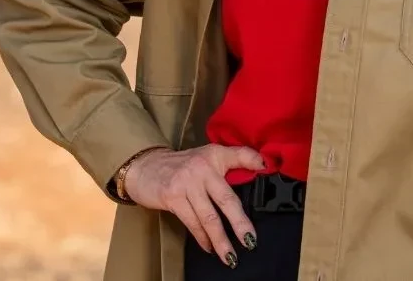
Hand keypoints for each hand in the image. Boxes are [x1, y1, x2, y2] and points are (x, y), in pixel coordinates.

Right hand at [123, 144, 266, 265]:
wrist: (145, 166)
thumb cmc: (181, 166)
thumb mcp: (207, 158)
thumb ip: (232, 163)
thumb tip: (260, 172)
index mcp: (215, 156)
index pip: (239, 155)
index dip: (254, 161)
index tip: (267, 169)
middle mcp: (202, 168)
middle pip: (226, 199)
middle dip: (240, 223)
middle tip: (250, 241)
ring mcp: (186, 183)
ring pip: (209, 217)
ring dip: (220, 240)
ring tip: (231, 257)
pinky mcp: (172, 197)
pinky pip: (192, 222)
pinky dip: (202, 238)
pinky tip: (209, 247)